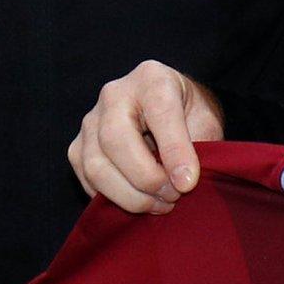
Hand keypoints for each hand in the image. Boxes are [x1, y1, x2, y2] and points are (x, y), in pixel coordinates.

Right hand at [66, 59, 223, 213]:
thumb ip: (199, 146)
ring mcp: (90, 121)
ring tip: (160, 204)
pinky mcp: (77, 147)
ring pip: (96, 166)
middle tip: (173, 196)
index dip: (174, 152)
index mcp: (152, 79)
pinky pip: (88, 180)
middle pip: (116, 140)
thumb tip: (183, 183)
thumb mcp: (205, 121)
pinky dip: (114, 199)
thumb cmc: (188, 114)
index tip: (188, 183)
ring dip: (130, 196)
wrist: (168, 109)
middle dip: (147, 178)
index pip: (160, 113)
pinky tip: (141, 201)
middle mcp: (114, 94)